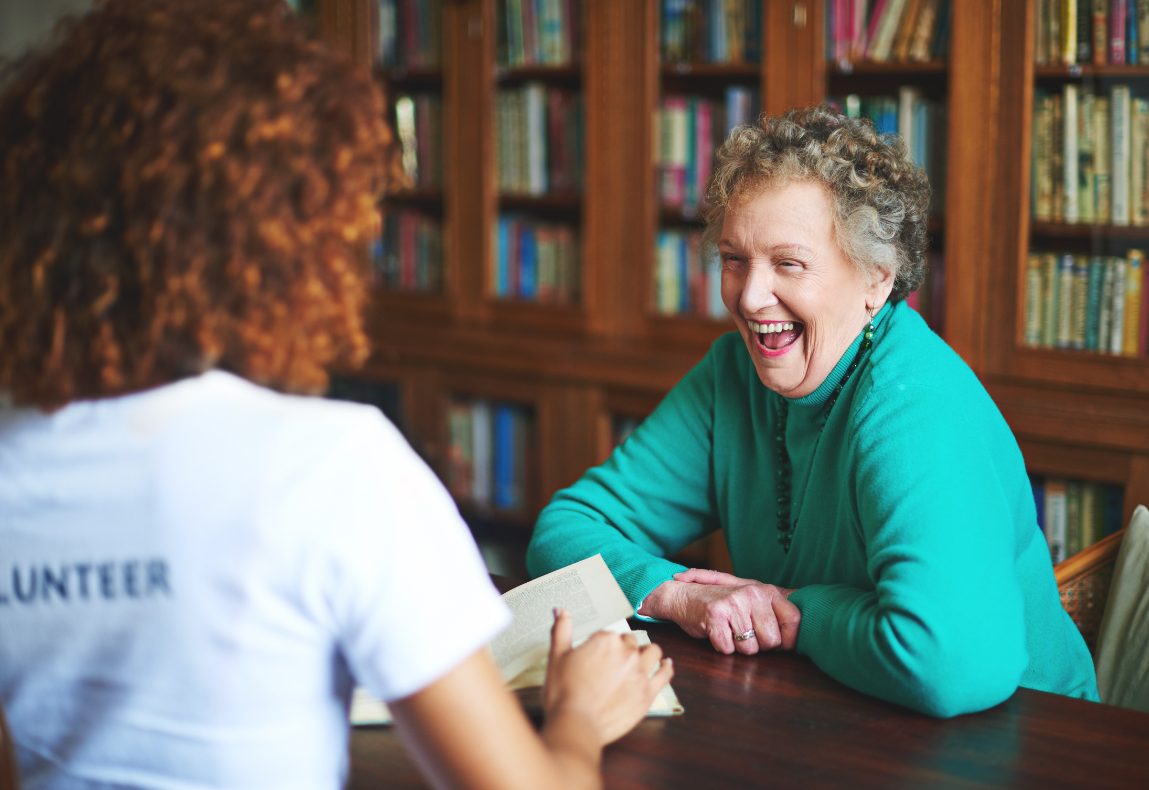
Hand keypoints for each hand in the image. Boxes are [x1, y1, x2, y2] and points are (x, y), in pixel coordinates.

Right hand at [542, 608, 673, 745]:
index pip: (609, 634)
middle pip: (630, 642)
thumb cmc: (564, 693)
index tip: (596, 654)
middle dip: (623, 648)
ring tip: (641, 658)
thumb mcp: (556, 656)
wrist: (575, 724)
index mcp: (606, 640)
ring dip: (647, 652)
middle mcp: (627, 652)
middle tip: (612, 662)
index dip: (601, 644)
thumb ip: (561, 630)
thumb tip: (561, 610)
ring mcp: (640, 673)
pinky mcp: (648, 693)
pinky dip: (666, 667)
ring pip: (652, 652)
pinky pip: (665, 674)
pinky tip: (666, 664)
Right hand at [639, 569, 800, 655]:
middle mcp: (753, 594)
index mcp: (766, 591)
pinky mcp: (715, 615)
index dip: (788, 640)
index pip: (794, 621)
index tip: (776, 642)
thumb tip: (797, 638)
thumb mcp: (752, 601)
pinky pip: (728, 649)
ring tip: (728, 630)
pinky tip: (716, 632)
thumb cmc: (722, 604)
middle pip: (772, 641)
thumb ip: (776, 615)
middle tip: (742, 632)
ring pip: (749, 649)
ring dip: (737, 647)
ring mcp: (734, 604)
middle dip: (758, 645)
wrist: (684, 596)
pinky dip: (721, 646)